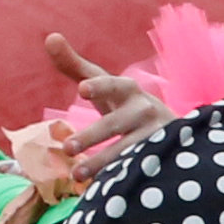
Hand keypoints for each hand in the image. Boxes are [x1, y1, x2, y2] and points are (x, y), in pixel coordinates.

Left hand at [46, 34, 171, 177]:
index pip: (112, 84)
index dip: (99, 86)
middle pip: (115, 124)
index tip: (82, 89)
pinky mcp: (162, 157)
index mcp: (128, 89)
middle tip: (67, 148)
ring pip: (127, 149)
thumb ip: (75, 65)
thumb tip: (51, 38)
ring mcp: (156, 135)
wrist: (173, 130)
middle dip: (91, 136)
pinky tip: (103, 186)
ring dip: (102, 162)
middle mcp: (144, 110)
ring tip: (77, 173)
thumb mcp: (105, 85)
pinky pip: (140, 167)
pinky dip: (122, 176)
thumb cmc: (126, 105)